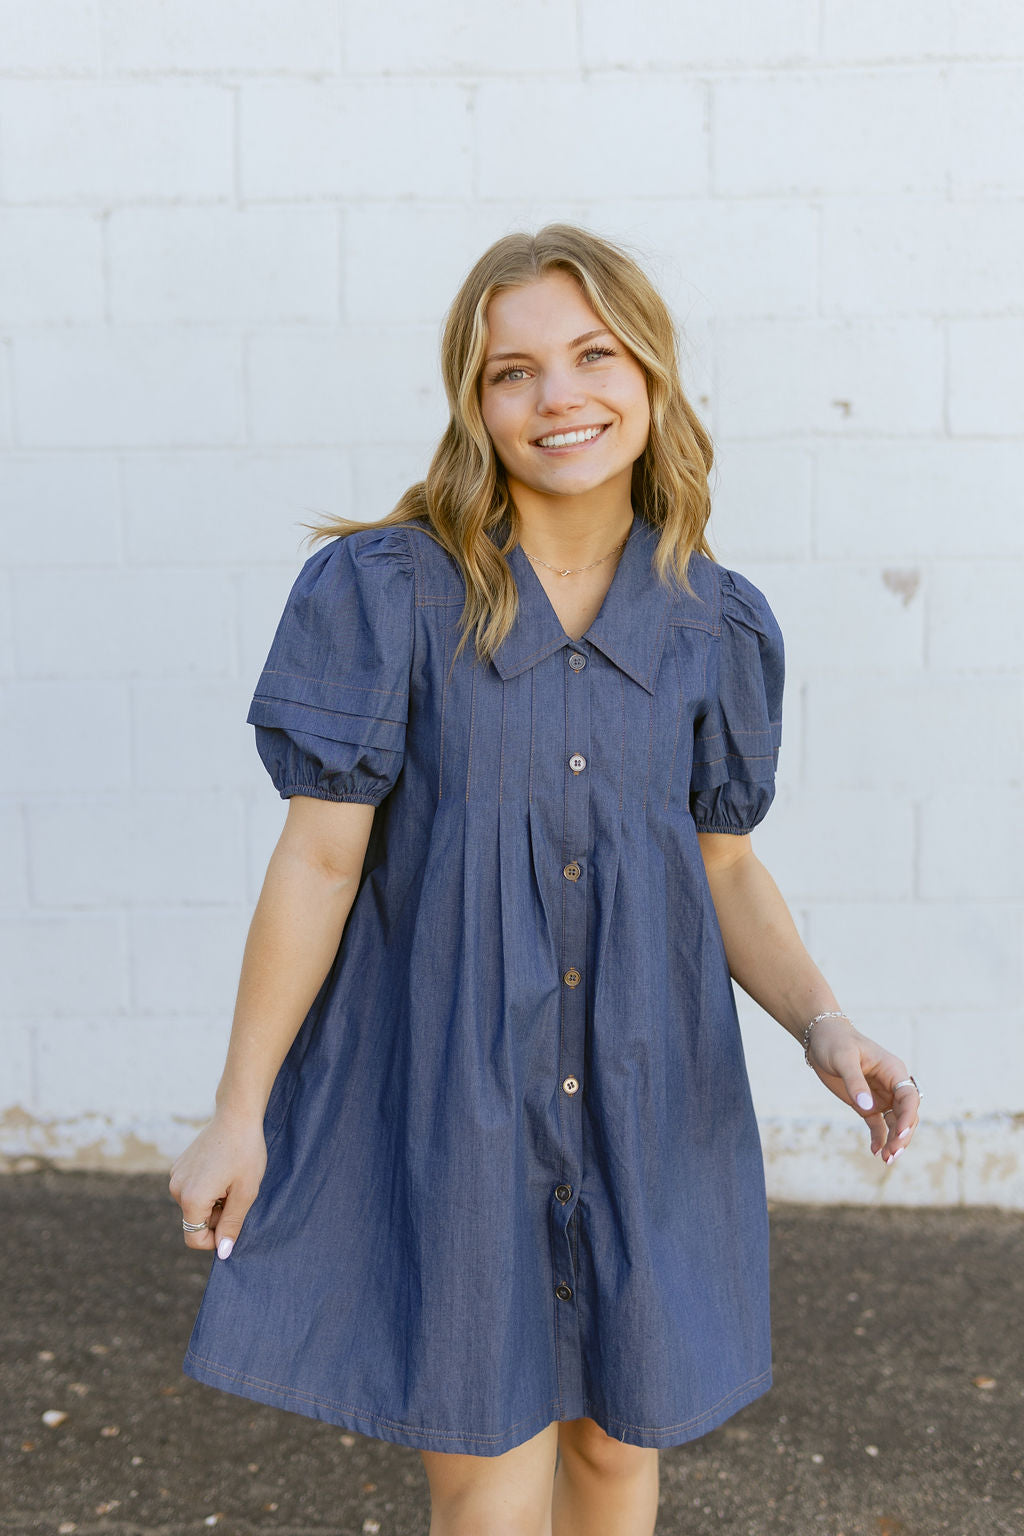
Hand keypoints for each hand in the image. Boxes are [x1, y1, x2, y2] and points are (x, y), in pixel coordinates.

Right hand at [168, 1106, 267, 1258]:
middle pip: (195, 1222)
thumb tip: (223, 1253)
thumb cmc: (245, 1152)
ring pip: (194, 1206)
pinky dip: (207, 1188)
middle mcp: (177, 1189)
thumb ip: (232, 1225)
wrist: (236, 1115)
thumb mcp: (246, 1192)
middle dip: (217, 1217)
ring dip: (213, 1202)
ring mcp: (175, 1176)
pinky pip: (191, 1190)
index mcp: (192, 1199)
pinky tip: (222, 1169)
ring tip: (230, 1180)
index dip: (215, 1240)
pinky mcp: (178, 1166)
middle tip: (238, 1194)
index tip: (235, 1223)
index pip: (194, 1239)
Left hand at [804, 1017, 920, 1163]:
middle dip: (902, 1135)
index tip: (900, 1133)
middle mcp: (891, 1085)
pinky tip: (876, 1152)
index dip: (908, 1116)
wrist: (819, 1038)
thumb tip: (867, 1106)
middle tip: (892, 1154)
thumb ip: (855, 1082)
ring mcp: (880, 1096)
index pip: (909, 1097)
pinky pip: (878, 1124)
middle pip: (906, 1114)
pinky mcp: (867, 1104)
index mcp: (893, 1070)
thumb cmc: (834, 1042)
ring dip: (893, 1141)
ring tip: (887, 1159)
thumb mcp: (843, 1059)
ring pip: (895, 1123)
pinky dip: (879, 1138)